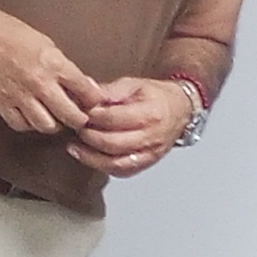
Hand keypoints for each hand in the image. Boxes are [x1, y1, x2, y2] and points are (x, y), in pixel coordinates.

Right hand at [0, 6, 101, 137]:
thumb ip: (66, 68)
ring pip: (47, 126)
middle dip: (79, 119)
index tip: (92, 102)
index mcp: (55, 65)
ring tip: (54, 116)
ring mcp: (20, 95)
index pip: (88, 93)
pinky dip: (29, 124)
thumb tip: (86, 87)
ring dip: (54, 124)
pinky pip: (21, 125)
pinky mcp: (1, 103)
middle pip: (71, 117)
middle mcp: (39, 83)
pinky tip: (31, 115)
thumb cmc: (11, 33)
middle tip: (77, 116)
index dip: (94, 101)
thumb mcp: (48, 45)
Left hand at [65, 75, 196, 176]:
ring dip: (91, 157)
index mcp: (150, 114)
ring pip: (115, 163)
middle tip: (76, 128)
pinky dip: (103, 166)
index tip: (81, 111)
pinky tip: (90, 158)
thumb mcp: (135, 84)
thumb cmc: (158, 97)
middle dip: (88, 137)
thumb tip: (87, 90)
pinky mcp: (147, 163)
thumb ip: (110, 90)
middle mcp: (152, 137)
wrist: (181, 111)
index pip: (114, 118)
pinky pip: (122, 171)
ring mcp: (150, 153)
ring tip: (75, 148)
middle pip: (112, 143)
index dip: (92, 116)